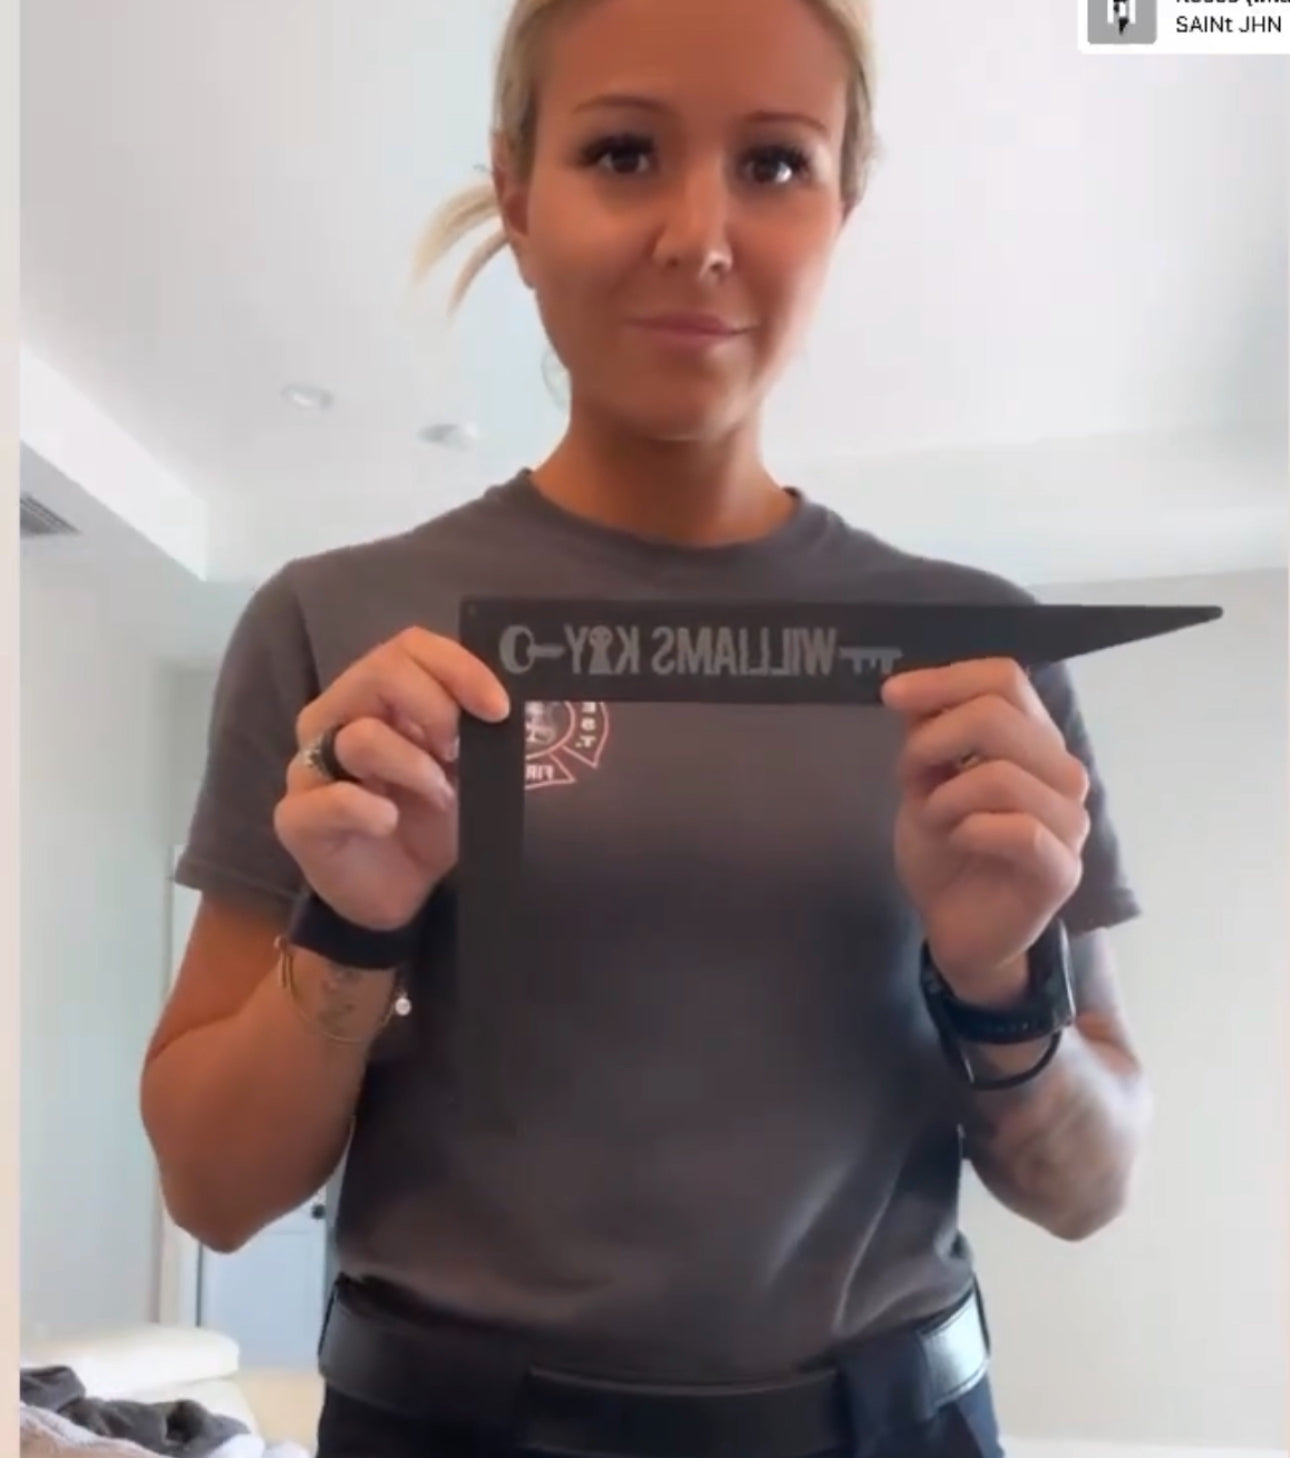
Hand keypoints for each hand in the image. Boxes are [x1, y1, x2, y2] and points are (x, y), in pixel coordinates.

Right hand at [273, 628, 509, 930]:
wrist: (405, 893)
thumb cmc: (432, 820)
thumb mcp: (466, 769)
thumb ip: (475, 731)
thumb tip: (503, 708)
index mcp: (378, 696)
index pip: (411, 648)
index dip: (457, 668)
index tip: (498, 708)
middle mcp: (337, 717)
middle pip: (381, 672)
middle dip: (435, 708)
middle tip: (459, 751)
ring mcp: (311, 766)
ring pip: (362, 737)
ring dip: (415, 768)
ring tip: (439, 798)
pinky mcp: (297, 817)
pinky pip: (331, 799)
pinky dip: (370, 811)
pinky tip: (388, 823)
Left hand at [882, 658, 1090, 999]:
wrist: (956, 925)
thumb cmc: (947, 848)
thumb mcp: (924, 780)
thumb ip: (926, 733)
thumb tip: (911, 691)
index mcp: (1032, 739)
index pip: (1004, 679)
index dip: (944, 679)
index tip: (892, 696)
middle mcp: (1061, 771)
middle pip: (997, 716)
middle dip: (932, 742)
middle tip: (909, 777)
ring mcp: (1070, 821)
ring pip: (1001, 774)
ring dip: (947, 796)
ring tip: (936, 819)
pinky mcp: (1062, 869)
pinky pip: (1018, 830)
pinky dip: (970, 830)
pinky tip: (959, 842)